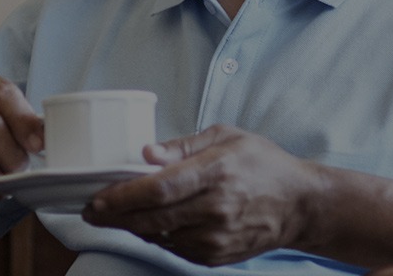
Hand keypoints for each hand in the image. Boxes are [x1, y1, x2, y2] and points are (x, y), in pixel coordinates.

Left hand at [81, 124, 328, 265]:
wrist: (299, 204)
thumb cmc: (262, 164)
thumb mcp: (227, 137)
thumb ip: (183, 146)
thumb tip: (147, 153)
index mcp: (217, 172)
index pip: (159, 188)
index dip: (122, 195)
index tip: (98, 197)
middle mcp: (216, 207)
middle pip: (151, 217)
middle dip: (115, 215)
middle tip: (93, 210)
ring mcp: (216, 236)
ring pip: (158, 235)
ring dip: (134, 226)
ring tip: (120, 214)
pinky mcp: (215, 256)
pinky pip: (174, 248)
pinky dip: (158, 236)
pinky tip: (154, 223)